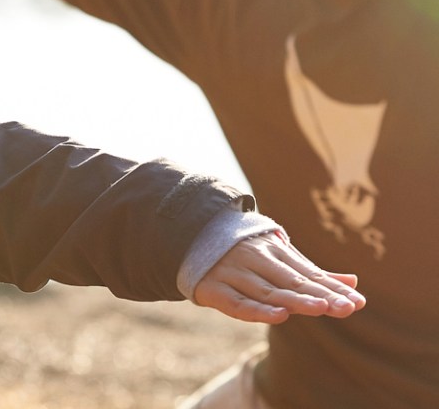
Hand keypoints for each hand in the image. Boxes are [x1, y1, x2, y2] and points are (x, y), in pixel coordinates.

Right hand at [193, 232, 365, 323]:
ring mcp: (234, 272)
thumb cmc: (248, 254)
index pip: (308, 273)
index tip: (357, 301)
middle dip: (320, 295)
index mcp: (273, 249)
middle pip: (291, 281)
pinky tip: (279, 315)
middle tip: (347, 307)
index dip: (332, 288)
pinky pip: (237, 303)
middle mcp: (255, 259)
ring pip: (268, 291)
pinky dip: (258, 310)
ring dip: (295, 300)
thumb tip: (354, 282)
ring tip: (321, 308)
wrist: (194, 237)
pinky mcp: (214, 289)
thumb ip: (315, 274)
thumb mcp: (280, 257)